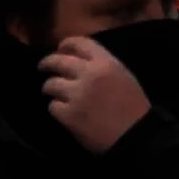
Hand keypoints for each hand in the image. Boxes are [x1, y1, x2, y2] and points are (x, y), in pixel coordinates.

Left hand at [40, 36, 150, 153]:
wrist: (135, 135)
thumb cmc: (134, 106)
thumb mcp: (124, 76)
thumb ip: (103, 65)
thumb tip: (81, 62)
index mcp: (106, 62)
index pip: (80, 43)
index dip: (66, 44)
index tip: (60, 49)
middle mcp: (89, 74)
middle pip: (58, 61)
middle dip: (47, 63)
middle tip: (43, 67)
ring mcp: (77, 95)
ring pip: (51, 84)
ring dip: (49, 88)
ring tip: (52, 93)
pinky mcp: (69, 115)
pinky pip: (52, 106)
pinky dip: (56, 108)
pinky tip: (62, 111)